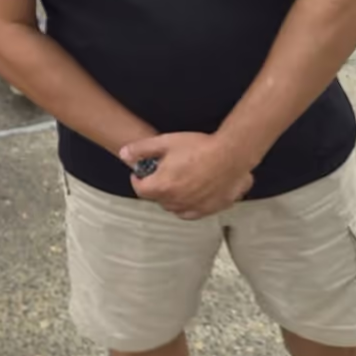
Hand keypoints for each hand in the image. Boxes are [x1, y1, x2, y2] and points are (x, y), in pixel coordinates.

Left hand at [120, 131, 254, 218]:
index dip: (138, 180)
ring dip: (170, 197)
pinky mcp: (210, 209)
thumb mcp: (165, 142)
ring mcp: (194, 207)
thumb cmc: (199, 147)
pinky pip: (191, 213)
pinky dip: (187, 206)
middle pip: (157, 199)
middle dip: (155, 187)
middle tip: (162, 173)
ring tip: (177, 181)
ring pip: (174, 207)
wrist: (232, 154)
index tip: (140, 173)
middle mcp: (176, 201)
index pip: (140, 190)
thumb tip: (123, 154)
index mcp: (163, 187)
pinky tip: (191, 193)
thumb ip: (141, 149)